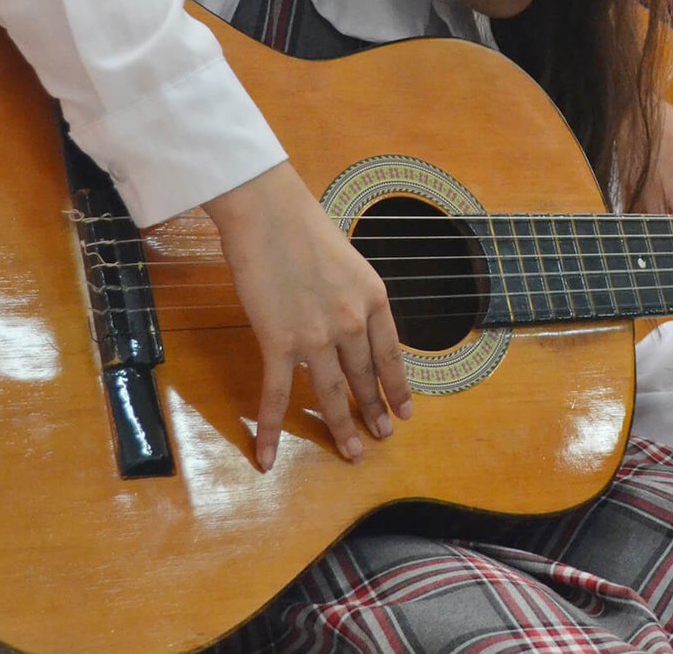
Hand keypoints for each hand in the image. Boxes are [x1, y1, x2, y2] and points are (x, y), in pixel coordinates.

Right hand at [204, 161, 411, 470]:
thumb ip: (355, 298)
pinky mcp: (278, 343)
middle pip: (364, 378)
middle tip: (381, 437)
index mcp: (374, 300)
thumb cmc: (305, 229)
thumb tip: (354, 325)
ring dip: (341, 427)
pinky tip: (267, 457)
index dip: (397, 388)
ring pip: (331, 394)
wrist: (269, 214)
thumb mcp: (349, 264)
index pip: (391, 356)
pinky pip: (276, 395)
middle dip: (374, 411)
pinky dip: (270, 429)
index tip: (404, 412)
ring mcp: (316, 337)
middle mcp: (352, 323)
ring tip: (352, 453)